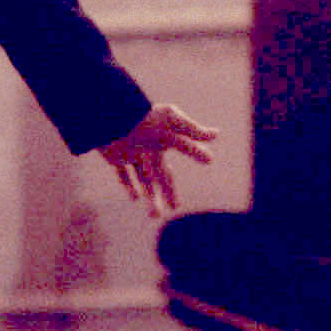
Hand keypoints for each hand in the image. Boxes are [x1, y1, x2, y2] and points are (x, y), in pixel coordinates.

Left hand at [96, 103, 219, 216]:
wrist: (114, 115)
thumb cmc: (146, 117)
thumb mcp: (173, 121)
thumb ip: (193, 131)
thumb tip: (216, 134)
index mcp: (163, 139)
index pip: (183, 149)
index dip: (195, 154)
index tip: (209, 160)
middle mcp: (149, 148)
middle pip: (162, 175)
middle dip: (169, 192)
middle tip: (176, 207)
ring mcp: (132, 154)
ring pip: (144, 180)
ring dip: (150, 197)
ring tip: (155, 216)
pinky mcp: (116, 157)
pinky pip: (123, 174)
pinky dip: (129, 186)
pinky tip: (136, 198)